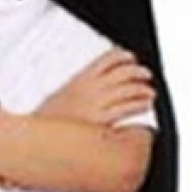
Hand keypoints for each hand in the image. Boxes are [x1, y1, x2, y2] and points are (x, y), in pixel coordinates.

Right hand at [34, 49, 155, 125]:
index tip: (130, 57)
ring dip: (143, 89)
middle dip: (138, 71)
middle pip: (123, 72)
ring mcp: (97, 103)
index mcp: (80, 78)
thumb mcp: (60, 95)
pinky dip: (140, 104)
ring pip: (129, 88)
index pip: (106, 59)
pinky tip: (145, 105)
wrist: (41, 135)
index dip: (122, 56)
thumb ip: (76, 88)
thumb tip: (84, 88)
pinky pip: (127, 108)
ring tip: (149, 93)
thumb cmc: (48, 120)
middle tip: (145, 75)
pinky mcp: (102, 120)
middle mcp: (90, 87)